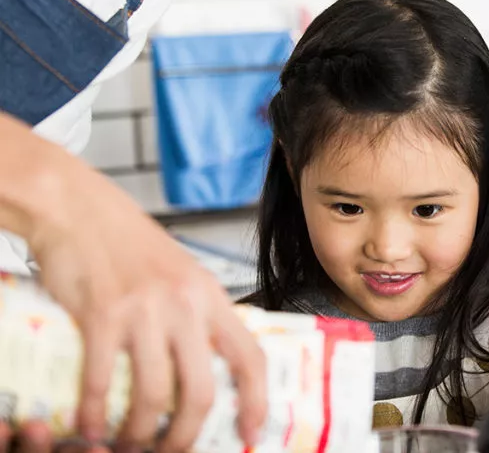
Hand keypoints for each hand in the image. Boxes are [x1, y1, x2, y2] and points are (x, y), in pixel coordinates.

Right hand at [0, 115, 265, 452]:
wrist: (80, 210)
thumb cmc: (129, 243)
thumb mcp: (181, 275)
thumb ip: (197, 315)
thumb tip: (209, 362)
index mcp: (210, 297)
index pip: (250, 355)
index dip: (256, 400)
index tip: (251, 431)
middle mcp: (184, 306)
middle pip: (202, 390)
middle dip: (187, 434)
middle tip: (173, 450)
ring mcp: (144, 312)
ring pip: (155, 395)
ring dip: (140, 433)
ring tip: (128, 443)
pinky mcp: (102, 316)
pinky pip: (103, 382)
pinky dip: (97, 414)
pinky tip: (91, 426)